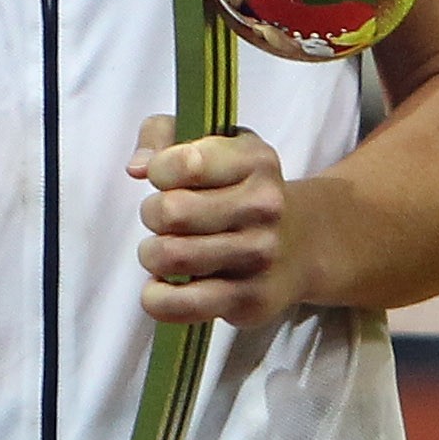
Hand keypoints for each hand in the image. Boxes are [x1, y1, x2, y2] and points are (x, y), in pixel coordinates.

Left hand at [129, 116, 303, 327]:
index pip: (185, 163)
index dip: (159, 170)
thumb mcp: (210, 142)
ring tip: (166, 249)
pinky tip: (163, 284)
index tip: (165, 177)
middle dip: (152, 213)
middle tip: (164, 218)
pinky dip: (156, 297)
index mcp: (255, 161)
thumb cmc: (237, 188)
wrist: (301, 243)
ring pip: (170, 257)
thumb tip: (137, 167)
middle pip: (171, 211)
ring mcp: (259, 256)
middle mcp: (264, 207)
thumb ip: (163, 134)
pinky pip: (179, 304)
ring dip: (152, 253)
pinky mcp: (249, 299)